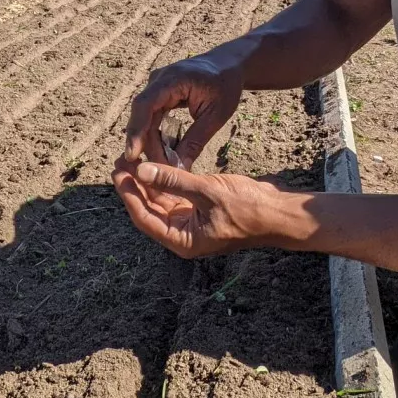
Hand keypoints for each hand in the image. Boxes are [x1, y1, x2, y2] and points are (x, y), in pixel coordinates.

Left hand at [111, 158, 285, 258]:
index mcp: (183, 239)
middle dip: (135, 185)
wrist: (279, 212)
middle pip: (150, 208)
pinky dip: (166, 178)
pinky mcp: (200, 207)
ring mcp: (191, 220)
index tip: (118, 173)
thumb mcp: (209, 192)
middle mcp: (183, 233)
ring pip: (161, 199)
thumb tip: (142, 171)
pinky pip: (176, 193)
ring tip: (133, 158)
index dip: (129, 195)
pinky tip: (156, 161)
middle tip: (121, 161)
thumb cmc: (250, 209)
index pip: (145, 218)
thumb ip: (175, 181)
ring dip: (148, 180)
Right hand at [123, 52, 243, 169]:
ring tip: (162, 164)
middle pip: (142, 114)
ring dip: (151, 141)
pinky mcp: (159, 93)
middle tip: (155, 170)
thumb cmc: (225, 86)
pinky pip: (152, 116)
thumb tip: (180, 168)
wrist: (228, 66)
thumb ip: (196, 141)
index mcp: (173, 79)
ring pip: (145, 118)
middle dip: (146, 144)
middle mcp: (159, 79)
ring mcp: (157, 86)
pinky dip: (156, 134)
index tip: (132, 154)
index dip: (136, 130)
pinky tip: (163, 152)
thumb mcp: (215, 115)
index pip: (145, 104)